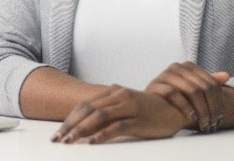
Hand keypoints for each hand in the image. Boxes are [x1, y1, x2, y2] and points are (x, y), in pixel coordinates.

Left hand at [51, 84, 187, 143]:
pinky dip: (103, 134)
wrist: (175, 109)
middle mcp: (120, 96)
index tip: (58, 132)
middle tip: (58, 139)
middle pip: (89, 109)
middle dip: (71, 125)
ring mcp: (130, 107)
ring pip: (99, 116)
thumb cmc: (148, 110)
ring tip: (70, 141)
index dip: (69, 118)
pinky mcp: (139, 120)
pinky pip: (118, 127)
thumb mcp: (124, 107)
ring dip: (81, 130)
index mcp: (114, 91)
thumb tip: (82, 127)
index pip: (85, 104)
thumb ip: (107, 112)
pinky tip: (93, 142)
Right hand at [145, 61, 228, 132]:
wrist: (148, 102)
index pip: (211, 83)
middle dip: (211, 109)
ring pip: (191, 90)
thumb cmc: (173, 96)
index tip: (220, 118)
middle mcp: (177, 67)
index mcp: (188, 66)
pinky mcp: (155, 85)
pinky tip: (191, 117)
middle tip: (214, 124)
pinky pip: (173, 93)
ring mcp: (165, 74)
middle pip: (203, 88)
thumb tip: (226, 76)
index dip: (218, 102)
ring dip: (201, 110)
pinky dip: (185, 106)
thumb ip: (208, 81)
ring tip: (204, 124)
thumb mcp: (192, 87)